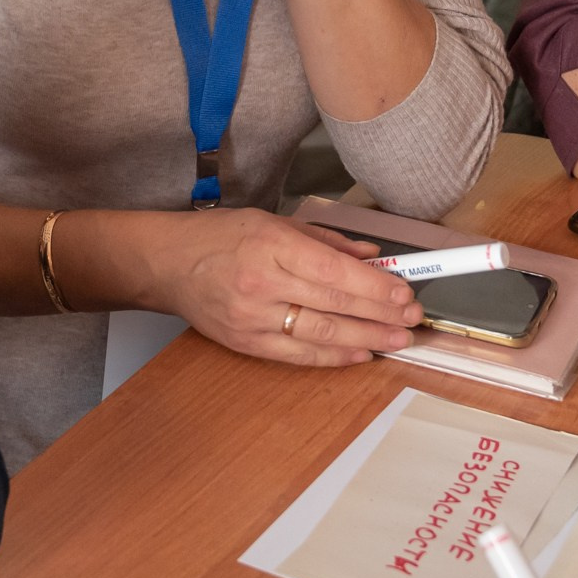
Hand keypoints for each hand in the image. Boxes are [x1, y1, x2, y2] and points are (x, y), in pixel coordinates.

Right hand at [114, 208, 422, 365]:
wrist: (166, 264)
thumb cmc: (220, 237)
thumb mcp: (273, 221)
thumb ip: (326, 240)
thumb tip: (372, 255)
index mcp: (271, 245)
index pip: (335, 272)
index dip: (376, 287)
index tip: (405, 293)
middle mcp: (262, 283)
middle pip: (334, 305)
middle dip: (380, 315)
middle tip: (412, 320)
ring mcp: (251, 318)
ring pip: (320, 335)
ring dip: (365, 340)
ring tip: (397, 341)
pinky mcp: (244, 343)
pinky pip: (296, 355)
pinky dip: (332, 356)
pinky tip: (359, 354)